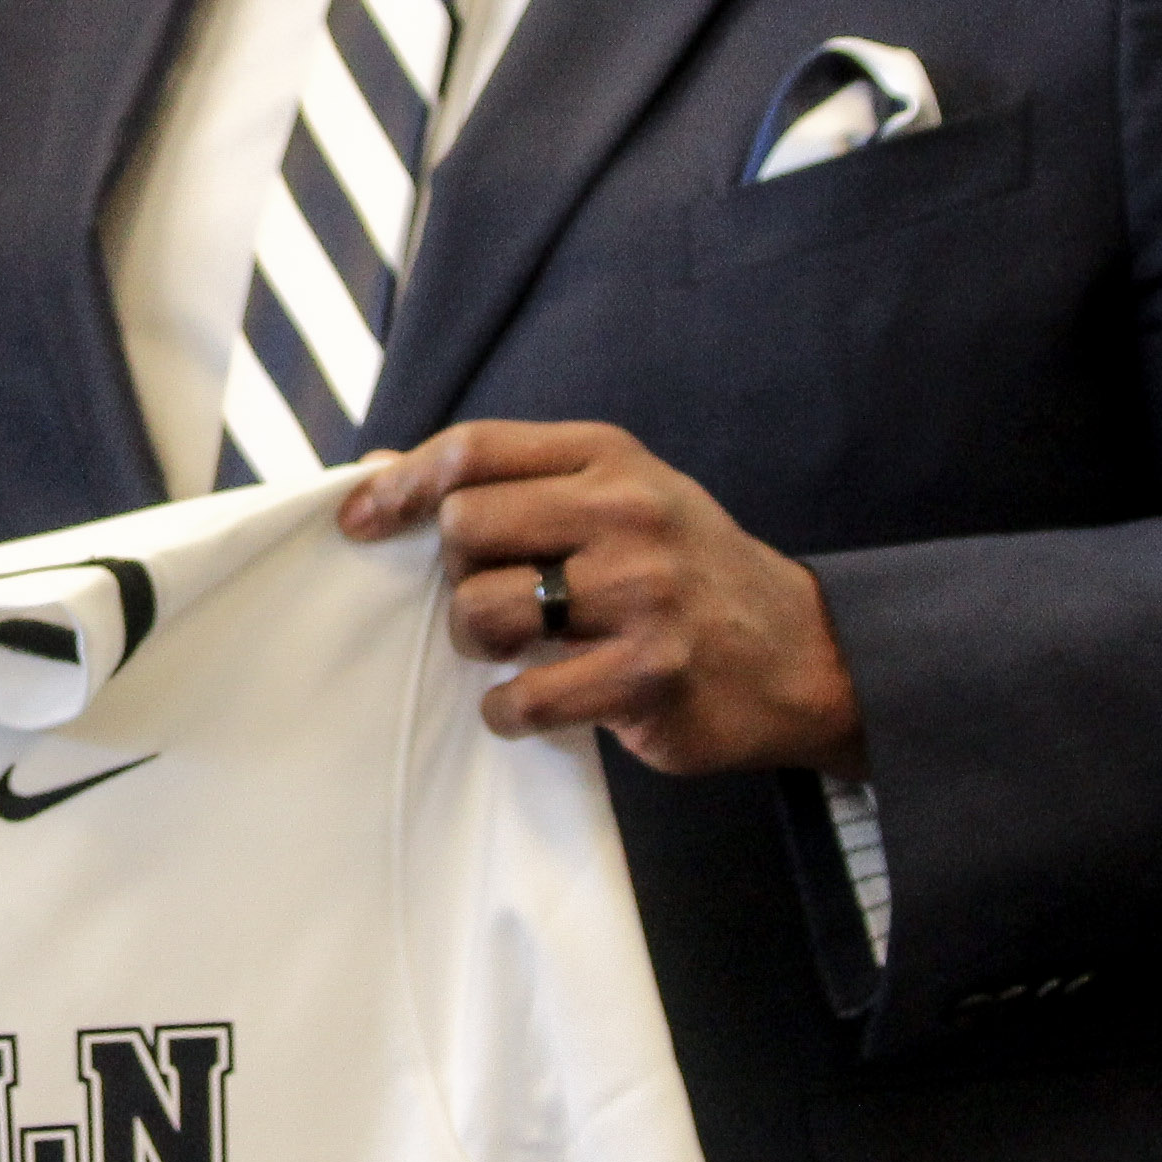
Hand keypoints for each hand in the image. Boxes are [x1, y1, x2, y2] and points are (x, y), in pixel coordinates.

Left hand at [335, 420, 862, 779]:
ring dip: (479, 644)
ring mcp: (641, 595)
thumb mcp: (614, 497)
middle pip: (464, 528)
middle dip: (455, 572)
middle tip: (494, 597)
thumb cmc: (684, 570)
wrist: (801, 654)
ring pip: (483, 611)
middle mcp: (626, 513)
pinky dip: (509, 711)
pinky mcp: (646, 675)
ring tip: (519, 649)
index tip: (359, 520)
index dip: (401, 484)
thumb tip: (379, 470)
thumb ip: (509, 482)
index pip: (474, 450)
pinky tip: (533, 704)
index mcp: (610, 459)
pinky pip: (524, 696)